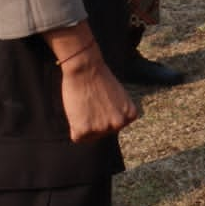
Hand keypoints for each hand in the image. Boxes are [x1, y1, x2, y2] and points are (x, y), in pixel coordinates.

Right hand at [45, 25, 139, 142]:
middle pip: (102, 132)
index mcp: (130, 115)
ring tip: (85, 105)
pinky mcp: (85, 129)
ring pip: (89, 135)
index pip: (114, 126)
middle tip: (91, 103)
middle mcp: (119, 123)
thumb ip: (118, 112)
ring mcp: (103, 128)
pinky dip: (73, 126)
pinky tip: (77, 111)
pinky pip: (77, 137)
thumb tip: (111, 125)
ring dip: (84, 123)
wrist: (86, 68)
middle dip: (94, 121)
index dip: (104, 115)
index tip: (102, 102)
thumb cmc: (100, 79)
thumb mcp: (119, 97)